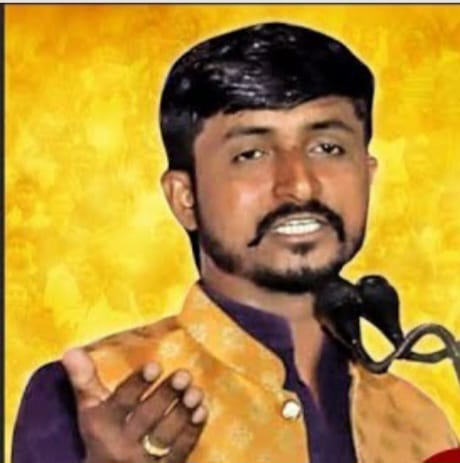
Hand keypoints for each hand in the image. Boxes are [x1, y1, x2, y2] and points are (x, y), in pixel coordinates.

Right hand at [62, 348, 207, 462]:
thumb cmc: (101, 435)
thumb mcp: (90, 411)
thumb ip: (85, 380)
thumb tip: (71, 350)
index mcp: (101, 426)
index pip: (120, 403)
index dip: (137, 384)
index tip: (155, 366)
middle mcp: (121, 445)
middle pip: (147, 417)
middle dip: (166, 395)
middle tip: (183, 375)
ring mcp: (143, 461)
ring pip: (166, 435)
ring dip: (182, 412)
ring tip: (195, 391)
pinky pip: (180, 450)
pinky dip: (192, 430)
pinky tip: (201, 410)